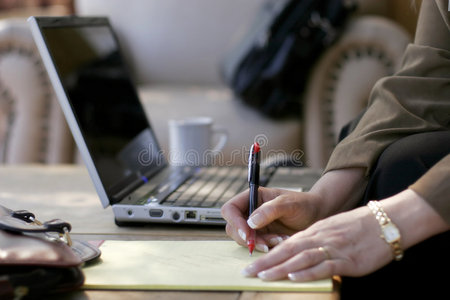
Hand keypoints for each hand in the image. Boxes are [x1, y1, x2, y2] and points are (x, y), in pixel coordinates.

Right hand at [221, 187, 321, 251]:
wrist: (316, 216)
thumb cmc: (303, 204)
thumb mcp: (289, 204)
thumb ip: (269, 210)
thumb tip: (251, 222)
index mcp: (251, 197)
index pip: (230, 209)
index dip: (235, 222)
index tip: (248, 234)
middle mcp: (249, 211)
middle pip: (233, 227)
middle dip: (248, 238)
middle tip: (266, 244)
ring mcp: (254, 225)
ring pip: (244, 239)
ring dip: (259, 244)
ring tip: (280, 240)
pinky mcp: (261, 237)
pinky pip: (256, 246)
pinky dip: (267, 247)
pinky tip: (281, 242)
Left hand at [241, 205, 392, 280]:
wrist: (386, 222)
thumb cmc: (361, 227)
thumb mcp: (334, 229)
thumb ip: (317, 240)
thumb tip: (302, 254)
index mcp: (316, 231)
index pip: (286, 244)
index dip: (268, 254)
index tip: (252, 263)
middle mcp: (319, 238)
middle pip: (287, 250)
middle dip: (265, 262)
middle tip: (247, 271)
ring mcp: (332, 248)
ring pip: (300, 258)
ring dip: (280, 268)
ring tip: (263, 275)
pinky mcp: (347, 260)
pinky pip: (324, 266)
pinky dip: (308, 272)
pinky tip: (294, 276)